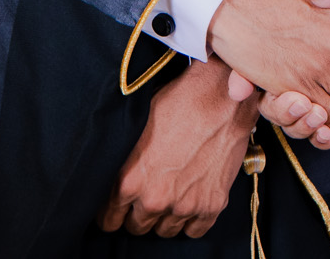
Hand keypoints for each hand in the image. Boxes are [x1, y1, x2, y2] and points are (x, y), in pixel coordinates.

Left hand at [99, 57, 258, 238]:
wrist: (221, 97)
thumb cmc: (177, 104)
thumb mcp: (136, 128)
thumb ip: (121, 161)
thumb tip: (109, 176)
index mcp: (130, 181)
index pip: (109, 219)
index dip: (112, 212)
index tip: (117, 207)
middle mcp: (156, 199)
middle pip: (137, 227)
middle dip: (138, 213)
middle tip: (146, 195)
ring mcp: (186, 205)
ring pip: (165, 231)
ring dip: (164, 217)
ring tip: (169, 194)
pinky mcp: (212, 204)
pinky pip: (194, 231)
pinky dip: (190, 220)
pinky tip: (189, 200)